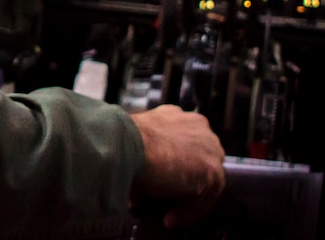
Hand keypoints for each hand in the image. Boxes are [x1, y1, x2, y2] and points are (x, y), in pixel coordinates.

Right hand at [129, 104, 225, 228]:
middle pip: (199, 161)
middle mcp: (198, 126)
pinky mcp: (211, 169)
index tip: (164, 181)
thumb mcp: (136, 144)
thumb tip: (137, 191)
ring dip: (186, 201)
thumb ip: (145, 159)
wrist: (126, 143)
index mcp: (177, 115)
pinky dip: (187, 210)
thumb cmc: (123, 140)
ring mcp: (209, 147)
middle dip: (185, 182)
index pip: (185, 143)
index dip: (176, 165)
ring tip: (168, 216)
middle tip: (168, 200)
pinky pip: (203, 196)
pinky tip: (170, 219)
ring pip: (205, 180)